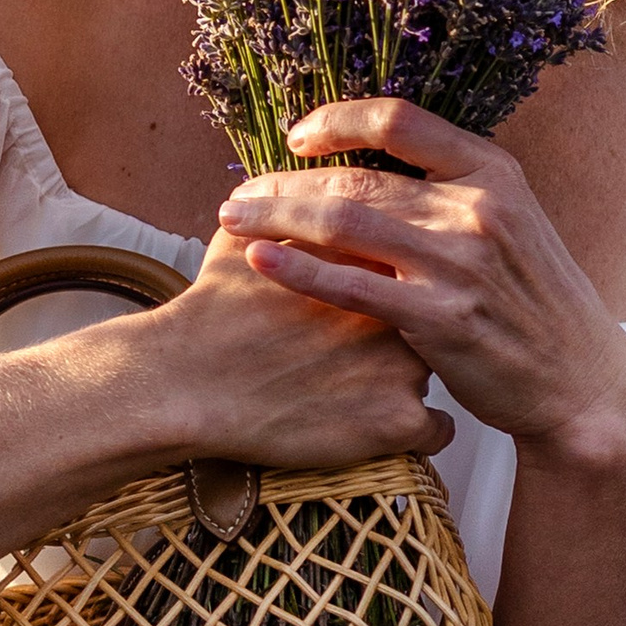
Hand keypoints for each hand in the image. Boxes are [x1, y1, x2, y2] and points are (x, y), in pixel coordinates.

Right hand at [137, 226, 452, 470]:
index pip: (411, 265)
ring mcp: (405, 365)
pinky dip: (415, 431)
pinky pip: (437, 430)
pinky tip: (380, 426)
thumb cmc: (210, 314)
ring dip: (410, 379)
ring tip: (363, 390)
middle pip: (432, 316)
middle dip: (411, 329)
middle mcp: (401, 306)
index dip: (393, 284)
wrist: (188, 382)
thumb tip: (278, 194)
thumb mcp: (243, 243)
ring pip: (437, 371)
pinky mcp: (398, 421)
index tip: (377, 301)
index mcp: (370, 260)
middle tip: (364, 350)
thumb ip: (278, 214)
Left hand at [214, 96, 625, 472]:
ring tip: (232, 218)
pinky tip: (259, 262)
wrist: (577, 381)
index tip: (297, 137)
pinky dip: (299, 269)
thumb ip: (450, 194)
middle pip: (358, 176)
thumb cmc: (532, 303)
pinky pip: (352, 285)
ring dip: (278, 216)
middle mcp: (477, 207)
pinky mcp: (440, 318)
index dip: (339, 120)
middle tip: (240, 192)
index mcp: (493, 172)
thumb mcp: (512, 225)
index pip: (400, 120)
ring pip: (345, 222)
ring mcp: (459, 263)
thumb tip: (372, 169)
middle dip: (287, 182)